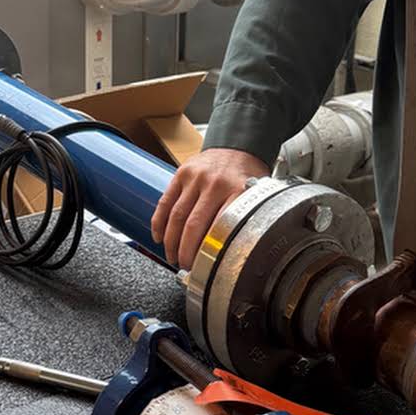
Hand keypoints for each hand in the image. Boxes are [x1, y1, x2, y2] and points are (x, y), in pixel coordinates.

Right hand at [151, 148, 272, 268]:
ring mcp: (195, 178)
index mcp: (238, 191)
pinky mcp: (180, 174)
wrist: (236, 146)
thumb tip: (242, 252)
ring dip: (171, 241)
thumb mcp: (257, 196)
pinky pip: (165, 201)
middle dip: (186, 251)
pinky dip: (159, 222)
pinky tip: (158, 237)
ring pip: (176, 216)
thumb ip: (249, 219)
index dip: (210, 250)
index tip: (207, 267)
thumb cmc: (246, 177)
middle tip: (185, 266)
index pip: (220, 227)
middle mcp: (215, 184)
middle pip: (194, 225)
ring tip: (172, 257)